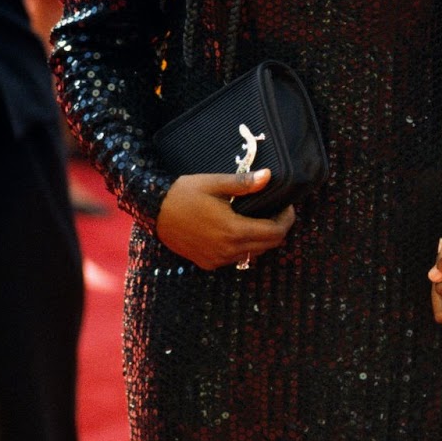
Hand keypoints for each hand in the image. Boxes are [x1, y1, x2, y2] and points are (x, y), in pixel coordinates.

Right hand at [156, 168, 294, 269]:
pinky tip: (238, 230)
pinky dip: (244, 246)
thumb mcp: (214, 184)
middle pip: (269, 245)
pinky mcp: (208, 263)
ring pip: (254, 253)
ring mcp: (218, 260)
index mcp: (233, 230)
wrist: (154, 212)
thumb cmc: (183, 194)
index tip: (287, 207)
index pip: (275, 232)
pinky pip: (236, 258)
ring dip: (262, 239)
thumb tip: (268, 176)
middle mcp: (228, 250)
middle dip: (278, 229)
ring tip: (259, 219)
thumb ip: (243, 184)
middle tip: (276, 211)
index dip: (287, 220)